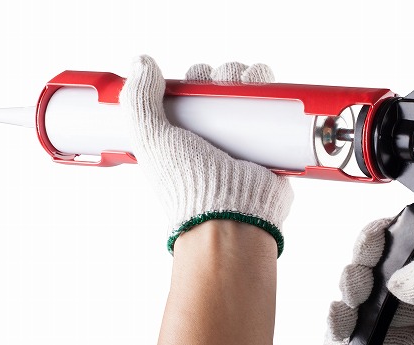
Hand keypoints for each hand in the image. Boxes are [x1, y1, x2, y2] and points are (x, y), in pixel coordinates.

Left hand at [119, 56, 292, 255]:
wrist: (229, 213)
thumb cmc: (187, 183)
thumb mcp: (151, 138)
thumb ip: (139, 101)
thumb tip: (142, 62)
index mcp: (185, 136)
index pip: (193, 95)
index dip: (194, 78)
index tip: (195, 78)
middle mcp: (214, 138)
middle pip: (223, 90)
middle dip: (224, 74)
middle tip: (224, 81)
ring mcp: (245, 142)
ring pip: (248, 95)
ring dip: (248, 76)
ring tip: (247, 78)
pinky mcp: (272, 147)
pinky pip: (274, 111)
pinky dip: (271, 90)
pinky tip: (266, 82)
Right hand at [325, 220, 413, 344]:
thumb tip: (398, 280)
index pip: (410, 229)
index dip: (380, 236)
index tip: (366, 250)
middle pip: (385, 266)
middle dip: (359, 274)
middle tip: (354, 291)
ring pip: (379, 304)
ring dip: (351, 310)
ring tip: (339, 322)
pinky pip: (385, 340)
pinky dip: (359, 343)